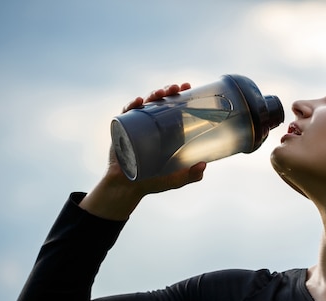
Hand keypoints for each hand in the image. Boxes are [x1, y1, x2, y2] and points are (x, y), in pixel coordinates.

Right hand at [80, 83, 206, 219]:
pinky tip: (138, 101)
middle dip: (167, 92)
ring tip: (160, 94)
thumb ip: (189, 176)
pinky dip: (131, 105)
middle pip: (160, 102)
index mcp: (166, 132)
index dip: (180, 96)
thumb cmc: (152, 182)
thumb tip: (203, 165)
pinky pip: (126, 114)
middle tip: (175, 88)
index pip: (174, 108)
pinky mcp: (122, 130)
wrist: (126, 188)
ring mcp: (137, 126)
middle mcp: (152, 126)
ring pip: (145, 104)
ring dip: (152, 95)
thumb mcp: (174, 180)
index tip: (188, 87)